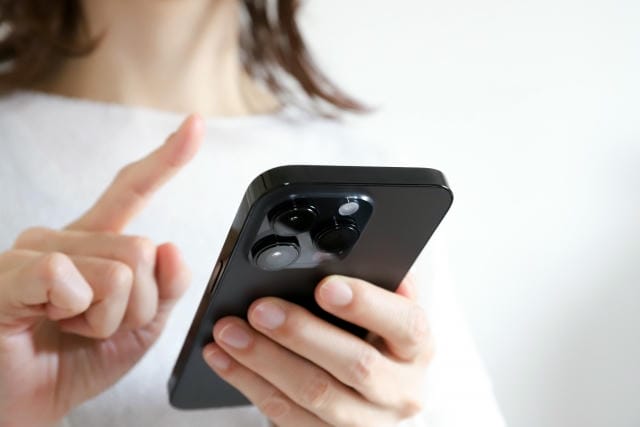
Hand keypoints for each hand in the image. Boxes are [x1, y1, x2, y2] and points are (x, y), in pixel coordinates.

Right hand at [0, 115, 203, 426]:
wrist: (31, 405)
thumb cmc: (78, 361)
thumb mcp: (142, 325)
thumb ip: (167, 286)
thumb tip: (171, 246)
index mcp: (96, 245)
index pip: (133, 190)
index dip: (166, 159)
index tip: (194, 126)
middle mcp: (65, 238)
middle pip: (143, 251)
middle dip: (136, 308)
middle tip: (96, 326)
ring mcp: (34, 252)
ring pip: (118, 270)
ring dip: (108, 319)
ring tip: (70, 329)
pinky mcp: (8, 275)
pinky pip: (63, 274)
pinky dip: (73, 311)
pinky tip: (45, 320)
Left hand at [203, 274, 433, 426]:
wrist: (374, 396)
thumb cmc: (374, 339)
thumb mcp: (383, 310)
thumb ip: (373, 285)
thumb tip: (336, 257)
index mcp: (417, 347)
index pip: (405, 324)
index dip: (367, 305)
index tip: (325, 287)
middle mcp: (401, 390)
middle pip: (355, 365)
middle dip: (301, 334)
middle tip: (259, 309)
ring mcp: (368, 422)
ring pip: (315, 396)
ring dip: (265, 362)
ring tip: (229, 333)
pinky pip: (289, 419)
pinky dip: (251, 386)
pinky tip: (226, 362)